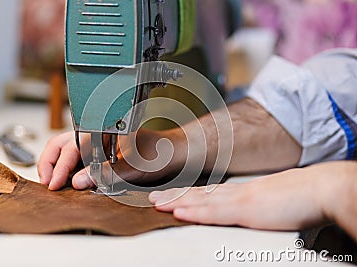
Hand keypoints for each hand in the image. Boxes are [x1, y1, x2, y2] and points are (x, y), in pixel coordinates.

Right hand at [38, 129, 182, 189]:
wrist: (174, 153)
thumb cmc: (159, 152)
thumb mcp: (134, 166)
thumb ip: (106, 173)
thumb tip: (79, 181)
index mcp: (103, 131)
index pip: (71, 147)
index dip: (59, 166)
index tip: (54, 183)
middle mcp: (97, 134)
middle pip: (62, 143)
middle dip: (50, 162)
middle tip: (48, 182)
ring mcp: (98, 143)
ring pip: (67, 148)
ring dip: (57, 164)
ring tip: (54, 182)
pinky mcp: (101, 152)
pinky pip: (77, 157)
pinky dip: (68, 167)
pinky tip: (69, 180)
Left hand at [149, 161, 355, 230]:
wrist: (321, 188)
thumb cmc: (302, 195)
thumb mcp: (274, 199)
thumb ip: (259, 203)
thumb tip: (252, 208)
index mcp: (244, 191)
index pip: (210, 193)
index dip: (188, 193)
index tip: (173, 195)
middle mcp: (237, 192)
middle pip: (200, 194)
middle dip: (175, 196)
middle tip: (153, 198)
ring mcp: (241, 199)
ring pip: (201, 201)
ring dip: (177, 202)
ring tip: (157, 203)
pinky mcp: (248, 209)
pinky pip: (216, 212)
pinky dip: (195, 211)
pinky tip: (179, 212)